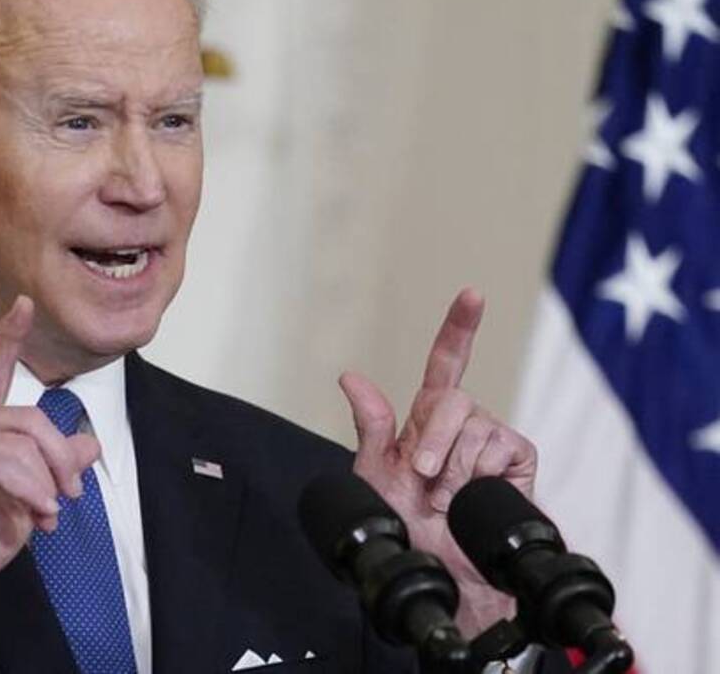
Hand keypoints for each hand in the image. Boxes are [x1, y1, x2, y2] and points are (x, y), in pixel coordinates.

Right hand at [0, 295, 99, 641]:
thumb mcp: (31, 498)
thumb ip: (55, 466)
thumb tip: (89, 443)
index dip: (9, 335)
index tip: (24, 303)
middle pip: (34, 418)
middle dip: (62, 460)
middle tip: (68, 498)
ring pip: (25, 442)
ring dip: (46, 483)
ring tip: (47, 514)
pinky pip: (8, 462)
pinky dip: (31, 489)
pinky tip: (35, 512)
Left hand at [338, 288, 537, 634]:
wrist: (441, 574)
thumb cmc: (405, 529)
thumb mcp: (375, 478)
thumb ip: (371, 426)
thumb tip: (350, 375)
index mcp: (426, 421)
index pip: (446, 364)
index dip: (459, 329)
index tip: (473, 295)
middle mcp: (462, 425)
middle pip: (451, 399)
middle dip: (431, 441)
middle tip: (424, 480)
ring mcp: (492, 441)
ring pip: (474, 425)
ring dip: (454, 467)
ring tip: (449, 501)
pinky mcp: (518, 460)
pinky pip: (502, 445)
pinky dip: (482, 473)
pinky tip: (475, 497)